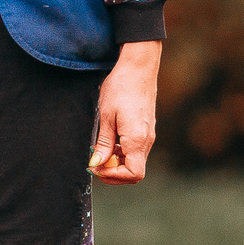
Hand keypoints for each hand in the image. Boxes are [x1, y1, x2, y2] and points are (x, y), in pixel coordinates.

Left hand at [88, 39, 160, 183]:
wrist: (138, 67)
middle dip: (113, 171)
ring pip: (134, 160)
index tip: (97, 167)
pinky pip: (135, 149)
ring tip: (99, 149)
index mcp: (137, 139)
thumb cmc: (121, 87)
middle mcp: (147, 140)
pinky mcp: (146, 129)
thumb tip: (97, 163)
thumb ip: (103, 143)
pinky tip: (109, 139)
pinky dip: (122, 151)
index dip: (114, 176)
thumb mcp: (106, 116)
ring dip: (117, 161)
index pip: (134, 174)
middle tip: (95, 161)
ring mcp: (148, 135)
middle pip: (134, 171)